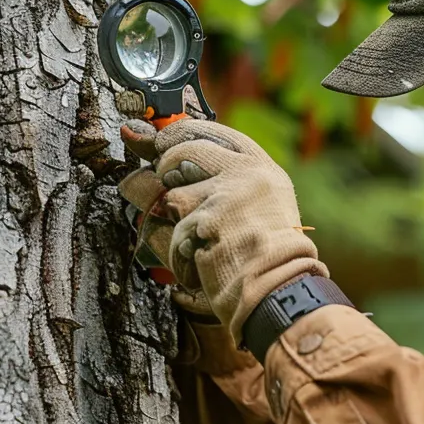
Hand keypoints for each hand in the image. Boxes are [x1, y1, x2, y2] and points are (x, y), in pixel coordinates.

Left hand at [118, 118, 325, 340]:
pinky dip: (181, 255)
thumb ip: (216, 181)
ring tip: (202, 244)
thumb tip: (143, 138)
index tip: (156, 140)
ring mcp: (229, 194)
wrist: (280, 290)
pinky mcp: (209, 218)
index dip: (180, 134)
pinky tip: (204, 264)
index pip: (216, 133)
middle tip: (167, 190)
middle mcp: (248, 175)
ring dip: (176, 224)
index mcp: (264, 171)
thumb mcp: (253, 209)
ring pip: (172, 196)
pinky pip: (173, 233)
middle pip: (185, 150)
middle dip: (165, 168)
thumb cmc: (264, 258)